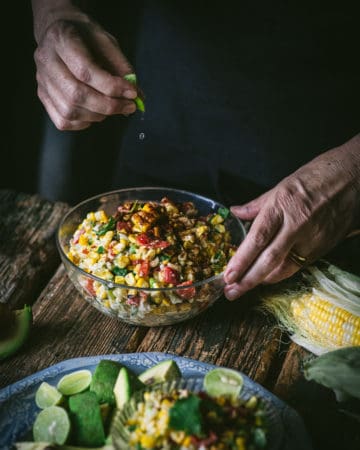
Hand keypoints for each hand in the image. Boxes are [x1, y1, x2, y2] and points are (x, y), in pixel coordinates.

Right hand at [32, 1, 137, 129]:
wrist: (59, 30)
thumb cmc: (85, 36)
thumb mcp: (107, 42)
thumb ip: (122, 68)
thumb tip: (138, 96)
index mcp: (62, 40)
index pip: (85, 71)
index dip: (112, 86)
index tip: (132, 92)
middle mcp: (46, 61)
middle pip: (76, 95)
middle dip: (108, 106)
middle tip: (128, 106)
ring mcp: (42, 81)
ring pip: (70, 111)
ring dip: (98, 115)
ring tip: (112, 107)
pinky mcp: (42, 96)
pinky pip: (63, 121)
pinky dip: (83, 123)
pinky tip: (95, 113)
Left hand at [224, 134, 359, 299]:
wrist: (355, 178)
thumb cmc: (317, 176)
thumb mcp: (282, 185)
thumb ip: (257, 204)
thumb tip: (235, 212)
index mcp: (282, 206)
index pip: (258, 238)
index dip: (241, 260)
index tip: (228, 275)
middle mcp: (297, 225)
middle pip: (269, 259)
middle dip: (248, 280)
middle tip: (230, 292)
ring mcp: (313, 238)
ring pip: (285, 268)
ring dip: (262, 280)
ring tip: (243, 288)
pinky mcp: (324, 247)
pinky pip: (298, 265)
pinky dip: (280, 273)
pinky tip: (267, 278)